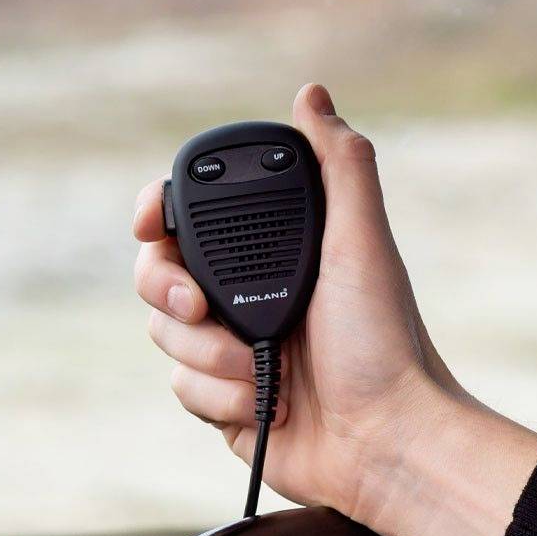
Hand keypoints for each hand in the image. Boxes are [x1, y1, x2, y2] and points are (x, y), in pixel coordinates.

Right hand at [133, 83, 536, 535]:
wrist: (384, 442)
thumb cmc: (385, 342)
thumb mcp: (361, 241)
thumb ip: (338, 164)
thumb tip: (312, 93)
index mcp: (274, 251)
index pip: (191, 218)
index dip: (157, 214)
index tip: (151, 222)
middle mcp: (246, 294)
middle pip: (157, 274)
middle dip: (168, 290)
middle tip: (200, 306)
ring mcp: (229, 348)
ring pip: (164, 334)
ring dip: (207, 355)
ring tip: (259, 371)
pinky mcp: (221, 401)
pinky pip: (181, 387)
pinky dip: (218, 398)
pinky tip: (266, 405)